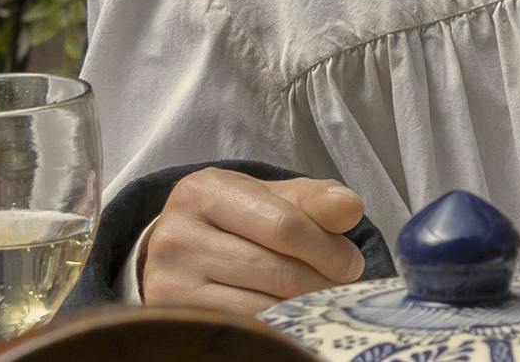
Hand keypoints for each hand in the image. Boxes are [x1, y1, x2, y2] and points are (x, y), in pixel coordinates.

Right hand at [135, 171, 364, 315]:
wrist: (185, 249)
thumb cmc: (243, 218)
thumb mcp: (278, 197)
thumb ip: (316, 200)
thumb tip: (350, 208)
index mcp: (204, 192)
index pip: (284, 226)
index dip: (328, 249)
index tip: (352, 265)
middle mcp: (176, 236)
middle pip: (274, 269)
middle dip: (320, 282)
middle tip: (340, 288)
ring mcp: (166, 280)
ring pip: (258, 305)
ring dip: (300, 307)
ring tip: (319, 301)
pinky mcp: (170, 315)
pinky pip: (240, 327)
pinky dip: (275, 325)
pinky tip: (290, 317)